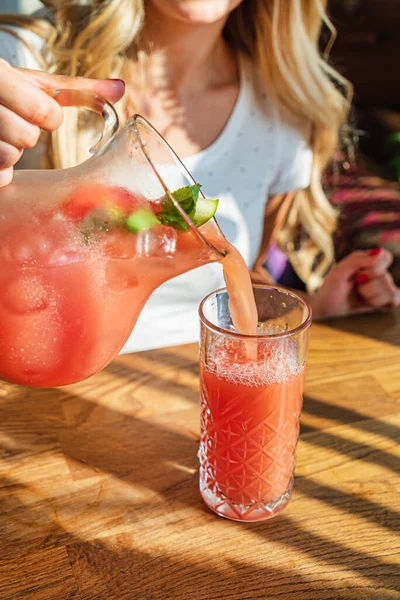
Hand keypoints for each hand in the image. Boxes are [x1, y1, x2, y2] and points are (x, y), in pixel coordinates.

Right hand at [0, 60, 124, 185]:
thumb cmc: (5, 93)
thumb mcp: (34, 83)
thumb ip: (76, 88)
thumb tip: (121, 88)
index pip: (44, 112)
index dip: (47, 116)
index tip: (35, 110)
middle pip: (27, 137)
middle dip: (27, 133)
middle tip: (14, 122)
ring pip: (10, 156)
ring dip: (11, 151)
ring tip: (0, 135)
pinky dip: (0, 169)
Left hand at [310, 248, 399, 318]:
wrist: (326, 307)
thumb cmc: (331, 287)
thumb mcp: (339, 271)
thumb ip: (358, 260)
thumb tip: (379, 252)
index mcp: (369, 260)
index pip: (386, 257)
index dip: (374, 268)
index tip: (358, 274)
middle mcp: (379, 272)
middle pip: (386, 278)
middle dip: (366, 286)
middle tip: (354, 287)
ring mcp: (382, 286)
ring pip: (391, 291)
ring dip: (371, 297)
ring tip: (360, 296)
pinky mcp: (384, 301)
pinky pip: (395, 301)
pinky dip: (381, 303)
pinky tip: (369, 302)